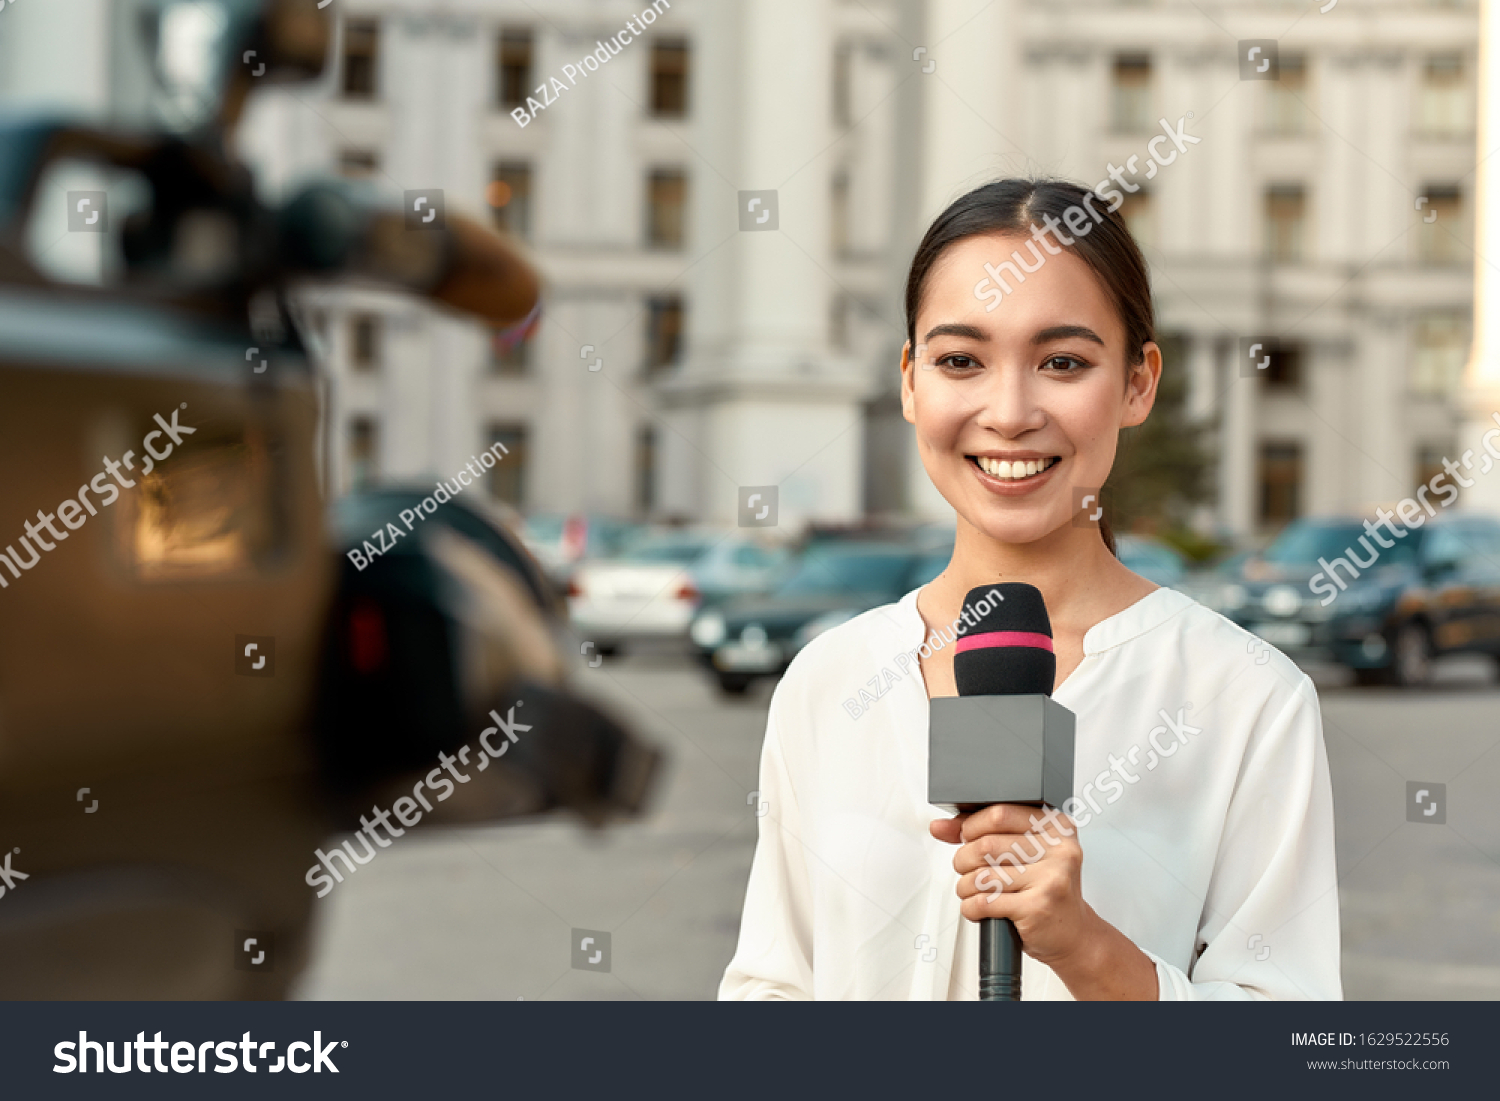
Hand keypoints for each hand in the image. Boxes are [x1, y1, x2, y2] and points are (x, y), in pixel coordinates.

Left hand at [930, 804, 1157, 998]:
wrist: (1074, 934)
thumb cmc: (1045, 890)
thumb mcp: (1024, 853)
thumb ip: (984, 833)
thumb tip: (939, 826)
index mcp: (1057, 827)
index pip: (1000, 812)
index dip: (971, 825)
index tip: (964, 836)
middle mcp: (1059, 850)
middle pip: (986, 844)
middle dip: (964, 858)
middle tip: (966, 868)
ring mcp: (1051, 879)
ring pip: (982, 875)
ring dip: (965, 886)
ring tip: (971, 890)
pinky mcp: (1038, 907)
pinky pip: (985, 902)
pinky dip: (970, 907)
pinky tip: (978, 908)